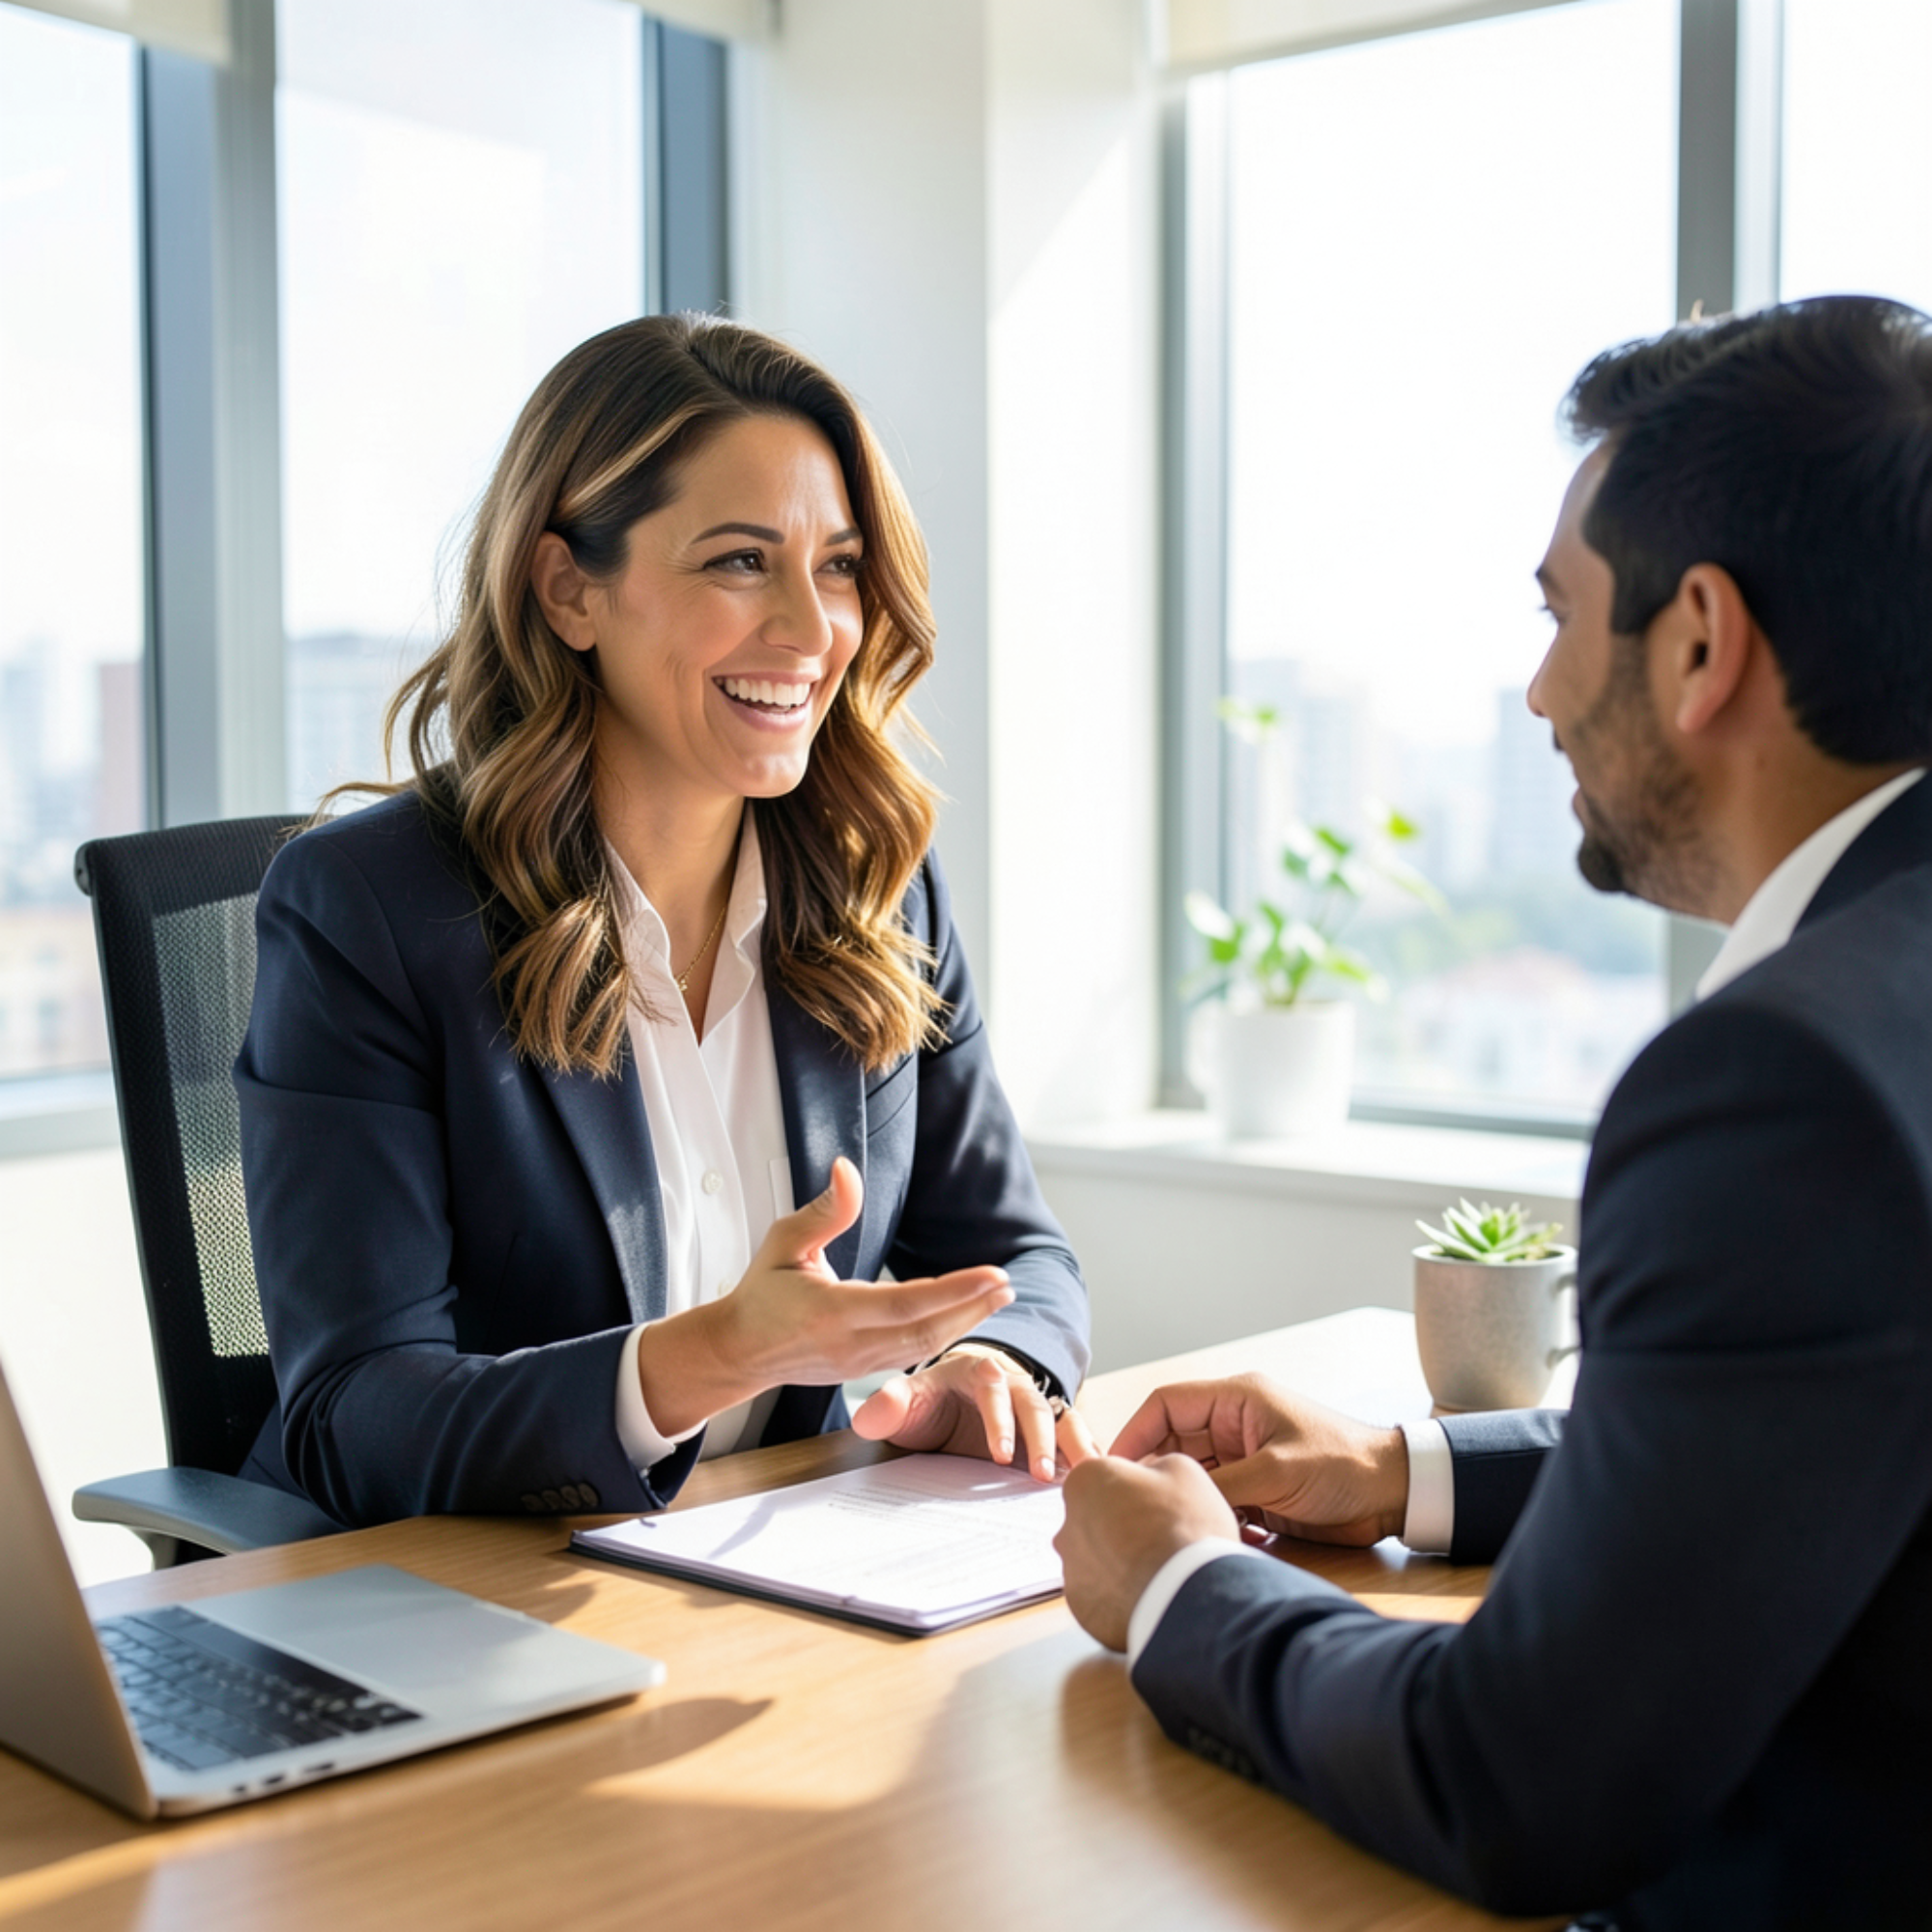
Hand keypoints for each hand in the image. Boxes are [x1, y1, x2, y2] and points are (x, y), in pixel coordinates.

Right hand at [638, 1157, 1015, 1435]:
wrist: (738, 1351)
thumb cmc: (761, 1291)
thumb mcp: (784, 1241)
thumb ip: (824, 1210)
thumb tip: (848, 1168)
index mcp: (830, 1312)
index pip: (907, 1303)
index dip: (956, 1290)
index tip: (995, 1274)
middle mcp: (849, 1345)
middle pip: (926, 1331)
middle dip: (974, 1309)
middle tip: (1008, 1284)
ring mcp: (856, 1365)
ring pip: (923, 1347)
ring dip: (965, 1322)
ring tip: (998, 1296)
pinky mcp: (861, 1372)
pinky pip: (911, 1354)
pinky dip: (943, 1334)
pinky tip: (965, 1315)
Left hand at [851, 1345, 1099, 1481]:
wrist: (951, 1402)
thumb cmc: (930, 1402)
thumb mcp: (905, 1402)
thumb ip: (888, 1406)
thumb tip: (872, 1415)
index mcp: (977, 1370)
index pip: (993, 1388)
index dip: (999, 1420)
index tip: (1000, 1454)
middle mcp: (1014, 1382)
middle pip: (1034, 1403)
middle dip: (1040, 1438)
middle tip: (1042, 1475)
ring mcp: (1036, 1404)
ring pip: (1063, 1417)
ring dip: (1075, 1444)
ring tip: (1087, 1475)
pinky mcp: (1050, 1429)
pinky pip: (1074, 1436)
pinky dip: (1087, 1453)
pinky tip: (1101, 1479)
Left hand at [1055, 1454, 1239, 1651]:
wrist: (1191, 1595)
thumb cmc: (1186, 1526)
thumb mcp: (1181, 1469)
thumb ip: (1150, 1466)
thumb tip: (1144, 1478)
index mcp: (1085, 1481)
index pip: (1104, 1478)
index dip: (1134, 1489)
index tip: (1156, 1503)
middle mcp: (1067, 1524)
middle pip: (1094, 1519)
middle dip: (1120, 1526)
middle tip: (1158, 1538)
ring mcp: (1072, 1569)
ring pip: (1095, 1559)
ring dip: (1118, 1562)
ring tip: (1156, 1570)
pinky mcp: (1082, 1607)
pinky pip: (1100, 1595)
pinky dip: (1120, 1594)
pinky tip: (1147, 1593)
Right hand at [1109, 1374, 1408, 1546]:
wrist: (1397, 1494)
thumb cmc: (1343, 1465)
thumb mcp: (1276, 1472)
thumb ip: (1220, 1484)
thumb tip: (1169, 1499)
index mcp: (1237, 1400)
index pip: (1166, 1405)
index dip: (1135, 1433)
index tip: (1114, 1468)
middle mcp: (1235, 1425)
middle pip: (1174, 1444)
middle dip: (1154, 1474)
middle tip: (1132, 1507)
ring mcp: (1246, 1458)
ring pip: (1194, 1477)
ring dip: (1187, 1502)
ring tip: (1168, 1528)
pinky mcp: (1258, 1490)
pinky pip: (1218, 1502)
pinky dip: (1214, 1519)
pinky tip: (1217, 1539)